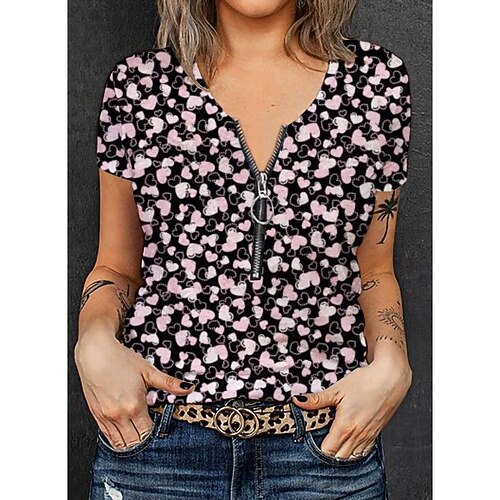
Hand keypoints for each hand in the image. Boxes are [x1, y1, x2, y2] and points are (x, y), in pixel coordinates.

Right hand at [74, 327, 193, 449]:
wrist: (95, 353)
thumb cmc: (120, 360)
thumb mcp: (148, 371)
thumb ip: (169, 383)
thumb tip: (189, 387)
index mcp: (134, 406)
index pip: (148, 435)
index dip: (156, 437)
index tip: (161, 434)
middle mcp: (119, 415)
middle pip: (134, 443)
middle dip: (144, 443)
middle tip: (152, 438)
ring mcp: (106, 417)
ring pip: (120, 444)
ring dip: (131, 445)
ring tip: (140, 440)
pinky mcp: (96, 416)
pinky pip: (107, 438)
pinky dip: (117, 441)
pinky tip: (126, 436)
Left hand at [293, 358, 411, 458]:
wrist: (391, 379)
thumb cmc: (366, 382)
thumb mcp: (337, 390)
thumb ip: (317, 399)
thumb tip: (298, 401)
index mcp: (345, 427)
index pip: (327, 451)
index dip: (317, 451)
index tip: (310, 444)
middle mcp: (357, 436)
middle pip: (339, 458)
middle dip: (328, 455)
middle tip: (318, 444)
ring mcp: (368, 436)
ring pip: (352, 457)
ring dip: (341, 455)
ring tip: (332, 445)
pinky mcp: (376, 433)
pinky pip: (364, 451)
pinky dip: (354, 452)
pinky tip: (348, 444)